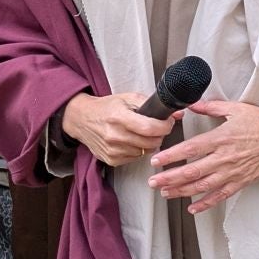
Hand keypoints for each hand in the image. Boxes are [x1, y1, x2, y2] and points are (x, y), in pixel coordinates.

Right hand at [61, 92, 179, 167]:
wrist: (81, 119)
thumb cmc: (105, 107)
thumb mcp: (127, 98)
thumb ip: (152, 104)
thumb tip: (177, 113)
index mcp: (119, 117)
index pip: (150, 128)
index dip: (165, 126)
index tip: (167, 123)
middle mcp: (115, 136)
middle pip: (150, 143)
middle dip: (159, 135)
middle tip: (157, 128)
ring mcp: (112, 150)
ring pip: (145, 152)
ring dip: (149, 144)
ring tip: (142, 133)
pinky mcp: (111, 160)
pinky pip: (135, 158)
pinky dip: (138, 151)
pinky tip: (131, 141)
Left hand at [148, 100, 258, 212]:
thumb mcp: (236, 108)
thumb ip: (211, 107)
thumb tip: (191, 104)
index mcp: (221, 138)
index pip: (190, 150)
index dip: (171, 157)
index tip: (156, 161)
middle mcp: (224, 158)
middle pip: (192, 171)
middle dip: (169, 178)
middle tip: (153, 182)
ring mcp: (232, 173)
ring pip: (202, 187)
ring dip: (182, 192)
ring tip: (165, 193)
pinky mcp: (240, 183)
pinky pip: (220, 196)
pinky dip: (205, 204)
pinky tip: (192, 208)